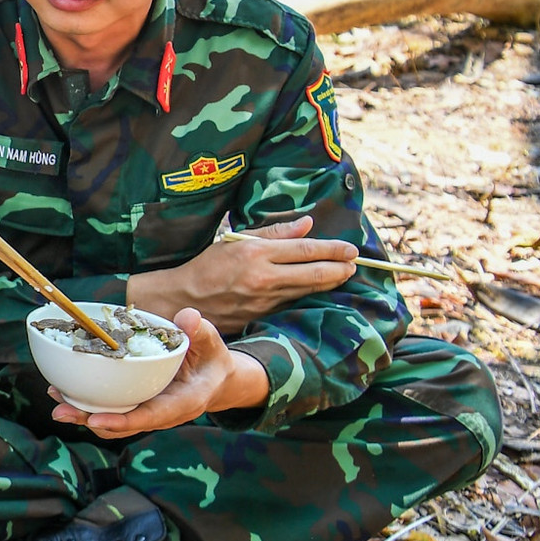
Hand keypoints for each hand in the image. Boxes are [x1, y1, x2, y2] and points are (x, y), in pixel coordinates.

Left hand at [49, 308, 267, 438]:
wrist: (215, 379)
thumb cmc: (211, 359)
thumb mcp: (211, 343)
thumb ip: (199, 331)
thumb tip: (187, 317)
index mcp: (183, 402)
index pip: (151, 416)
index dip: (123, 421)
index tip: (95, 420)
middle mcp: (162, 413)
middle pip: (123, 424)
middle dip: (90, 420)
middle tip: (60, 411)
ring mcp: (148, 411)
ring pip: (112, 420)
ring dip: (83, 413)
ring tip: (56, 399)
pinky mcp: (137, 405)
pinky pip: (111, 408)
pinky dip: (88, 402)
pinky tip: (64, 389)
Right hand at [127, 216, 356, 332]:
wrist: (184, 299)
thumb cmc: (208, 265)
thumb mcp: (236, 240)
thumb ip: (274, 232)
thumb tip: (307, 224)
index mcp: (256, 254)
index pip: (305, 250)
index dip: (333, 249)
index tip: (350, 249)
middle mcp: (263, 278)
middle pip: (314, 274)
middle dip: (339, 269)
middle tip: (354, 264)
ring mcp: (264, 300)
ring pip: (307, 290)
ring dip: (329, 282)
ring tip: (342, 274)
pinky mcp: (262, 316)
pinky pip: (292, 303)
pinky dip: (308, 294)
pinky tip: (317, 289)